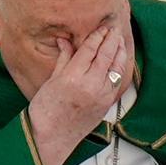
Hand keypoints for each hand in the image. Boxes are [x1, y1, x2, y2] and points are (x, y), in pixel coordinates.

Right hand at [28, 26, 128, 164]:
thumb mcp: (51, 80)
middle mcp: (90, 85)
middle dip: (111, 39)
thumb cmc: (46, 111)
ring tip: (119, 40)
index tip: (101, 27)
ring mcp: (101, 96)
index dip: (97, 35)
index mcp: (73, 77)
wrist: (51, 137)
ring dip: (119, 51)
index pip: (90, 49)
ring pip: (116, 67)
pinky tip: (118, 60)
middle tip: (114, 27)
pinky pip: (117, 81)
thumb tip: (65, 40)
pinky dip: (119, 68)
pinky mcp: (107, 105)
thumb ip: (64, 58)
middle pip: (106, 54)